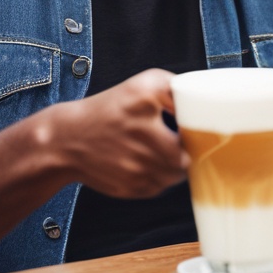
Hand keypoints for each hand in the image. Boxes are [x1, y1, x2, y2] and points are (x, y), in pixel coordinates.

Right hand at [53, 68, 188, 197]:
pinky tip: (146, 163)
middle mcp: (140, 131)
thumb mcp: (142, 85)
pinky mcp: (131, 186)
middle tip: (180, 142)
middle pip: (186, 153)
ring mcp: (135, 163)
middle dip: (186, 150)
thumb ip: (175, 89)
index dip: (197, 127)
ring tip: (161, 152)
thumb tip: (204, 103)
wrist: (68, 139)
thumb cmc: (110, 110)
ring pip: (176, 174)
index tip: (196, 127)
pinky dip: (159, 177)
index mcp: (143, 99)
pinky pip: (160, 187)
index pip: (189, 118)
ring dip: (174, 166)